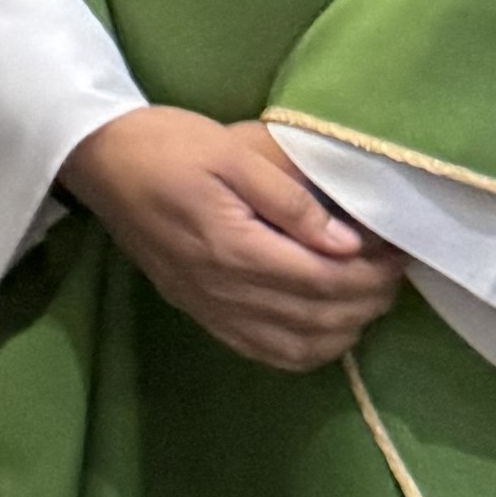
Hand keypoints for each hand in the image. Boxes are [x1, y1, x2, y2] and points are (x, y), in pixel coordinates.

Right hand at [61, 106, 407, 370]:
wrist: (97, 159)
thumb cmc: (165, 143)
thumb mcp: (230, 151)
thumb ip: (290, 199)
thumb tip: (348, 243)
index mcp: (235, 248)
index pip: (326, 280)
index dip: (373, 272)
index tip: (398, 250)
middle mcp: (225, 291)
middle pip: (319, 317)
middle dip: (369, 299)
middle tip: (393, 270)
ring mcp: (210, 309)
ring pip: (298, 345)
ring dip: (344, 328)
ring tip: (366, 296)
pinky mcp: (199, 312)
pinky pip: (265, 352)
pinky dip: (307, 350)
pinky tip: (323, 328)